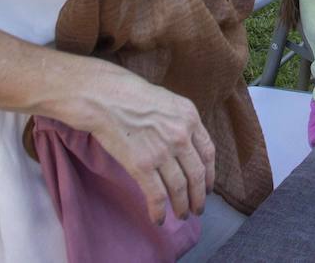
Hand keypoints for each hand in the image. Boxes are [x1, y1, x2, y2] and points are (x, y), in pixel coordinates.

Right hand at [78, 67, 216, 224]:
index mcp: (190, 117)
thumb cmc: (131, 95)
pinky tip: (159, 218)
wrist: (104, 98)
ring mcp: (163, 151)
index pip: (208, 152)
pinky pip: (157, 195)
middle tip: (197, 209)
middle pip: (196, 174)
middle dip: (198, 196)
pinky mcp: (142, 165)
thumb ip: (181, 122)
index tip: (207, 187)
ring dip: (181, 206)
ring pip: (179, 188)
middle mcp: (181, 135)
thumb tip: (186, 145)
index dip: (209, 174)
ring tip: (181, 215)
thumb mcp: (168, 101)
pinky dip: (159, 211)